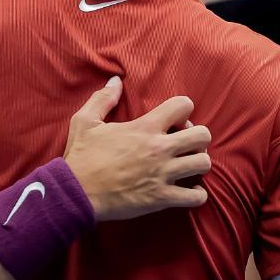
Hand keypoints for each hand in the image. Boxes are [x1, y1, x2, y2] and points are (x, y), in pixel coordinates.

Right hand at [62, 77, 211, 221]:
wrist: (76, 193)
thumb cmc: (81, 157)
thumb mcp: (85, 121)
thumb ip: (103, 99)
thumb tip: (115, 81)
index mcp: (144, 127)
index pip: (183, 105)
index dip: (182, 109)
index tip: (173, 120)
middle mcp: (159, 149)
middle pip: (203, 135)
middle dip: (197, 137)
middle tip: (184, 144)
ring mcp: (163, 174)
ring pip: (204, 164)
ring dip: (198, 164)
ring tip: (186, 166)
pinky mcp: (162, 198)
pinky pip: (196, 196)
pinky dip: (196, 194)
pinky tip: (186, 190)